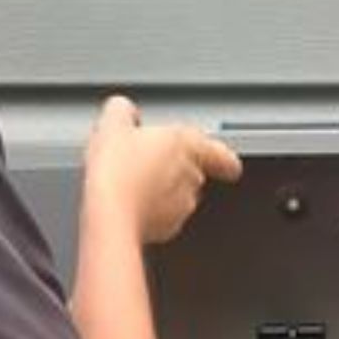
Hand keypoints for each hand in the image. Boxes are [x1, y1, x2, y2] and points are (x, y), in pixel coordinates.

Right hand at [83, 95, 241, 244]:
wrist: (109, 214)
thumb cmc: (117, 171)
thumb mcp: (112, 124)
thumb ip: (123, 111)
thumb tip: (124, 110)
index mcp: (187, 145)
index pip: (221, 154)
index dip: (224, 159)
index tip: (228, 165)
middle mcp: (192, 176)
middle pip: (193, 172)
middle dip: (173, 169)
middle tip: (145, 164)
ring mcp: (183, 205)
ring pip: (179, 196)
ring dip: (161, 191)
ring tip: (130, 185)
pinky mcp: (168, 228)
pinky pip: (164, 218)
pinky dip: (151, 212)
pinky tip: (127, 204)